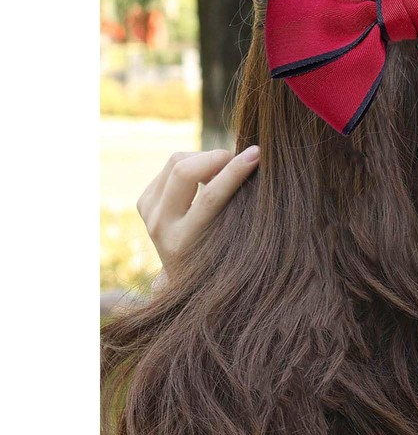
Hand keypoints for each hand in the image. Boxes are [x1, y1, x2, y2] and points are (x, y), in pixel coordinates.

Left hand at [136, 145, 259, 277]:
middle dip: (217, 156)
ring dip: (207, 158)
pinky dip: (195, 162)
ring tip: (226, 168)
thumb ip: (236, 210)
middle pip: (184, 170)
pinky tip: (209, 175)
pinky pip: (171, 165)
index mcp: (182, 242)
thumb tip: (251, 165)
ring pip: (176, 160)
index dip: (235, 171)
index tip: (256, 153)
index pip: (209, 196)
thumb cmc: (220, 261)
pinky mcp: (144, 201)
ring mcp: (148, 212)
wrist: (184, 281)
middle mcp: (159, 226)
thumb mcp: (231, 244)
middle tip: (241, 158)